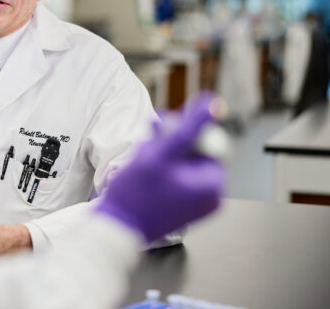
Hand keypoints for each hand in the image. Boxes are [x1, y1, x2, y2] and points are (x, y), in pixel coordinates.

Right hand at [95, 93, 223, 242]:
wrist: (116, 226)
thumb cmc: (135, 194)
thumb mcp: (161, 153)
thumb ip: (189, 127)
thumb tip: (214, 103)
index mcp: (213, 185)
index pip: (207, 141)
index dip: (183, 133)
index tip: (160, 135)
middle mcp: (211, 197)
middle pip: (197, 151)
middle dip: (171, 144)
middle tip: (148, 148)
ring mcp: (198, 203)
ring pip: (185, 161)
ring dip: (164, 153)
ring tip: (144, 162)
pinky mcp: (185, 206)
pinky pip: (179, 176)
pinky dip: (164, 168)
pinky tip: (146, 171)